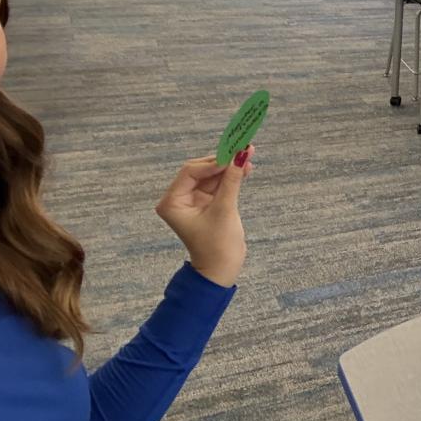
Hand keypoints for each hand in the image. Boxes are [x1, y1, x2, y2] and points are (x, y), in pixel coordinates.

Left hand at [155, 147, 254, 286]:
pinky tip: (245, 169)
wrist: (221, 271)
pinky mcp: (206, 204)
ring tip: (248, 157)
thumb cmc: (217, 246)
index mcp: (172, 202)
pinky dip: (230, 177)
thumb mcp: (224, 209)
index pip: (191, 171)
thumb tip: (241, 155)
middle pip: (201, 170)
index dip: (213, 162)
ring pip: (211, 175)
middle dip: (222, 162)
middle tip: (243, 150)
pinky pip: (217, 184)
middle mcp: (179, 199)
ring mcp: (193, 201)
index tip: (234, 154)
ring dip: (229, 168)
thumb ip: (232, 180)